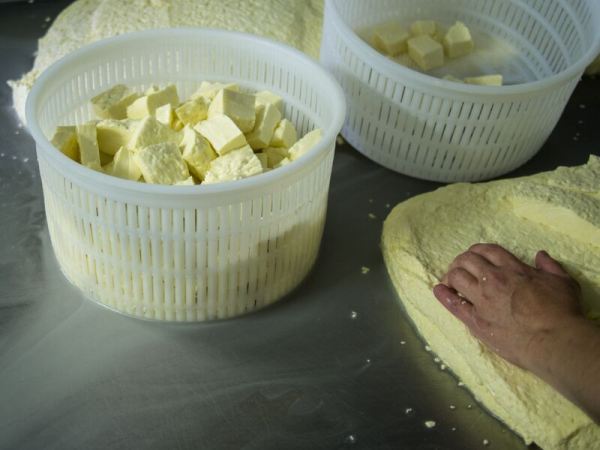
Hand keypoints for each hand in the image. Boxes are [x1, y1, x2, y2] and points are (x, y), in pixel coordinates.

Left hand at [432, 243, 582, 370]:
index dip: (478, 250)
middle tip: (461, 267)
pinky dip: (443, 295)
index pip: (487, 250)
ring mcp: (482, 300)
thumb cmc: (562, 312)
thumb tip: (540, 255)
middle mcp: (494, 280)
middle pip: (467, 260)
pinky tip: (438, 290)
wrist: (555, 341)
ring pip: (456, 277)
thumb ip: (550, 266)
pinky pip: (453, 304)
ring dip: (451, 274)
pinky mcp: (476, 320)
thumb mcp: (563, 282)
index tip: (475, 255)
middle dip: (461, 260)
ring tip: (451, 279)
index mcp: (513, 269)